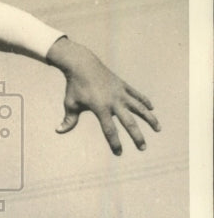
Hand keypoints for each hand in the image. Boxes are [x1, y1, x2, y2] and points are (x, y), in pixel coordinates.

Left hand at [47, 38, 160, 154]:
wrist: (82, 64)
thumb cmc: (74, 86)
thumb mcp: (70, 103)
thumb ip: (69, 120)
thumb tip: (59, 130)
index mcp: (100, 107)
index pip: (109, 129)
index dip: (114, 143)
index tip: (119, 153)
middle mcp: (113, 101)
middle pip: (129, 122)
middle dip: (137, 136)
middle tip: (143, 148)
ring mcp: (120, 92)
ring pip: (139, 107)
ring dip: (150, 118)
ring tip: (158, 129)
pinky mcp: (123, 85)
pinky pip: (137, 95)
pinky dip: (145, 102)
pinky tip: (152, 109)